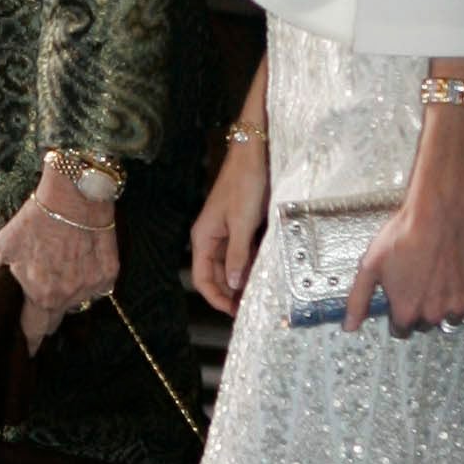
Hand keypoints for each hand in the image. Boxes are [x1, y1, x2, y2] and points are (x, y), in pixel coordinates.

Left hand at [0, 180, 118, 352]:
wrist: (74, 195)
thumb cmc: (35, 220)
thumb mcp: (2, 245)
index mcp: (40, 295)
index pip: (34, 333)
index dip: (28, 340)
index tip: (26, 346)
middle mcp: (68, 297)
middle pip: (54, 322)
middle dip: (44, 315)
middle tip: (38, 295)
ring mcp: (92, 288)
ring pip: (75, 304)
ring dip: (66, 296)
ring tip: (59, 268)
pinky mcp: (109, 275)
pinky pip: (95, 289)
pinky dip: (86, 281)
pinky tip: (78, 260)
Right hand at [190, 138, 268, 314]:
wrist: (253, 153)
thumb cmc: (245, 183)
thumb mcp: (242, 222)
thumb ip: (238, 254)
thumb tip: (234, 285)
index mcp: (204, 237)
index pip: (202, 278)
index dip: (216, 297)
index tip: (233, 311)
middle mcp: (211, 237)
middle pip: (215, 274)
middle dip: (229, 292)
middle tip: (249, 307)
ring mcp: (225, 232)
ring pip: (229, 265)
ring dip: (240, 280)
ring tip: (257, 294)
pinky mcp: (239, 226)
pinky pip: (240, 252)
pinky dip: (249, 264)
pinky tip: (261, 271)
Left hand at [344, 191, 463, 338]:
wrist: (438, 213)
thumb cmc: (404, 235)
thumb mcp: (369, 267)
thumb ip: (358, 301)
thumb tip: (349, 326)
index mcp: (406, 310)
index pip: (401, 331)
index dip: (398, 314)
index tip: (401, 301)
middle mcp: (432, 313)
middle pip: (425, 325)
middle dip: (421, 310)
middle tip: (420, 286)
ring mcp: (458, 305)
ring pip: (450, 320)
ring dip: (444, 309)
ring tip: (439, 285)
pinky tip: (459, 290)